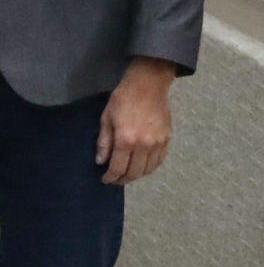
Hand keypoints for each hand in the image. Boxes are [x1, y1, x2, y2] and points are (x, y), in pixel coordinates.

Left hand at [97, 57, 177, 184]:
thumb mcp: (106, 118)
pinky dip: (150, 167)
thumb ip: (104, 142)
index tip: (105, 180)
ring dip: (137, 175)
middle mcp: (144, 145)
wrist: (148, 86)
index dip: (111, 177)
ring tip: (127, 174)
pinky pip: (159, 161)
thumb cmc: (123, 99)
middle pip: (134, 172)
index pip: (118, 167)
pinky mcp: (167, 140)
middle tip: (115, 180)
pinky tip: (142, 166)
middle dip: (123, 179)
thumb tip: (101, 161)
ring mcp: (158, 144)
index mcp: (126, 140)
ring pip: (148, 169)